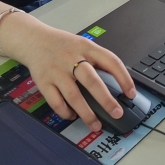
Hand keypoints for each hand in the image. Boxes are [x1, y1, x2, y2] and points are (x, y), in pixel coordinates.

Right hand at [17, 25, 135, 131]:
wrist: (33, 40)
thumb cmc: (62, 45)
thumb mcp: (83, 44)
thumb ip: (97, 60)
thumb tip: (117, 83)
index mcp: (86, 47)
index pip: (110, 61)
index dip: (124, 78)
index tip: (131, 93)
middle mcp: (72, 58)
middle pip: (92, 81)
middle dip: (106, 100)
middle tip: (117, 113)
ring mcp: (57, 71)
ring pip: (74, 96)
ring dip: (87, 113)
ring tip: (96, 125)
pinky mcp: (44, 82)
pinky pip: (56, 102)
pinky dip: (66, 112)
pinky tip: (72, 116)